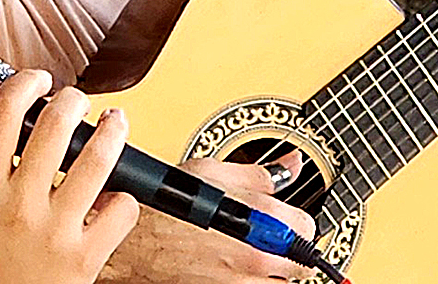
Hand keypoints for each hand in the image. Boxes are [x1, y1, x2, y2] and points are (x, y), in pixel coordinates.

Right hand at [0, 70, 138, 283]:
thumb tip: (18, 141)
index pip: (2, 114)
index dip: (23, 83)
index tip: (36, 79)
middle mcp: (20, 206)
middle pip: (55, 123)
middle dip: (72, 99)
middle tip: (76, 100)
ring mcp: (55, 231)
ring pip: (97, 157)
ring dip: (112, 130)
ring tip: (115, 122)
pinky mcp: (85, 258)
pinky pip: (121, 210)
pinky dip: (124, 199)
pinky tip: (116, 197)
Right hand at [106, 151, 315, 283]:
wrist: (129, 246)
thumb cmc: (163, 208)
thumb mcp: (212, 173)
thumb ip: (260, 173)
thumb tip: (291, 165)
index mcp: (260, 222)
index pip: (308, 228)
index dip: (293, 220)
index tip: (280, 220)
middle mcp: (257, 260)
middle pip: (300, 264)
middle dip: (285, 250)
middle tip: (260, 239)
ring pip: (278, 283)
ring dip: (268, 270)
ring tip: (238, 253)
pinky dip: (245, 280)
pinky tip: (225, 266)